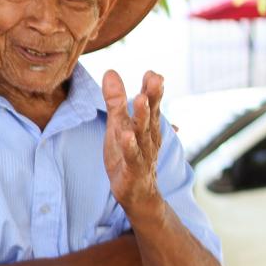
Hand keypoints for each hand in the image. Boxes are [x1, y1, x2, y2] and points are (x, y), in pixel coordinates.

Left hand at [102, 69, 163, 213]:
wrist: (139, 194)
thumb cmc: (129, 155)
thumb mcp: (118, 125)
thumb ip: (116, 100)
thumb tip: (110, 71)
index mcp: (147, 125)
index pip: (151, 103)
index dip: (152, 88)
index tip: (153, 72)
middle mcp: (148, 137)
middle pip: (150, 114)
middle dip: (152, 96)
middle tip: (155, 78)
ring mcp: (142, 153)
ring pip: (142, 133)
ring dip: (142, 115)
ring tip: (139, 98)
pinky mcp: (132, 169)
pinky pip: (131, 156)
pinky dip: (129, 145)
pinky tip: (126, 135)